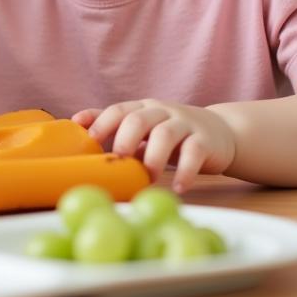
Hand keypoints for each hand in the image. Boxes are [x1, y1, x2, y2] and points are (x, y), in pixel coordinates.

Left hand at [73, 99, 236, 192]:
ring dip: (153, 157)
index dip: (102, 122)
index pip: (119, 110)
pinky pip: (195, 152)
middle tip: (119, 159)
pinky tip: (178, 188)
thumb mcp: (143, 128)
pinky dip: (185, 171)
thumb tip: (76, 128)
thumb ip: (114, 127)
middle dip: (125, 138)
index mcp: (142, 108)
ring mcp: (184, 123)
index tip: (89, 139)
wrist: (219, 132)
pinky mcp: (205, 140)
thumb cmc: (170, 134)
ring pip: (166, 134)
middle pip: (139, 118)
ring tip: (148, 178)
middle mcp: (161, 111)